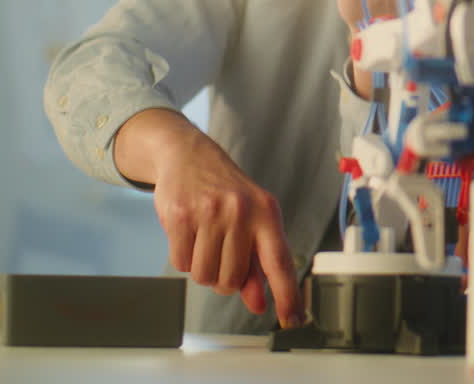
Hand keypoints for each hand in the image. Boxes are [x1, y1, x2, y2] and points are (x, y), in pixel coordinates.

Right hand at [114, 109, 302, 327]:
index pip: (280, 261)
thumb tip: (259, 303)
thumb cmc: (225, 192)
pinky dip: (183, 259)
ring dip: (202, 269)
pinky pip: (180, 264)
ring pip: (205, 275)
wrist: (189, 154)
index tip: (293, 319)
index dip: (287, 294)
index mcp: (267, 213)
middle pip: (232, 279)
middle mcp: (241, 211)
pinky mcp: (180, 215)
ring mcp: (210, 212)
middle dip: (224, 278)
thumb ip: (255, 263)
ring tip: (204, 241)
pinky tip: (188, 235)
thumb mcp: (251, 220)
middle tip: (220, 255)